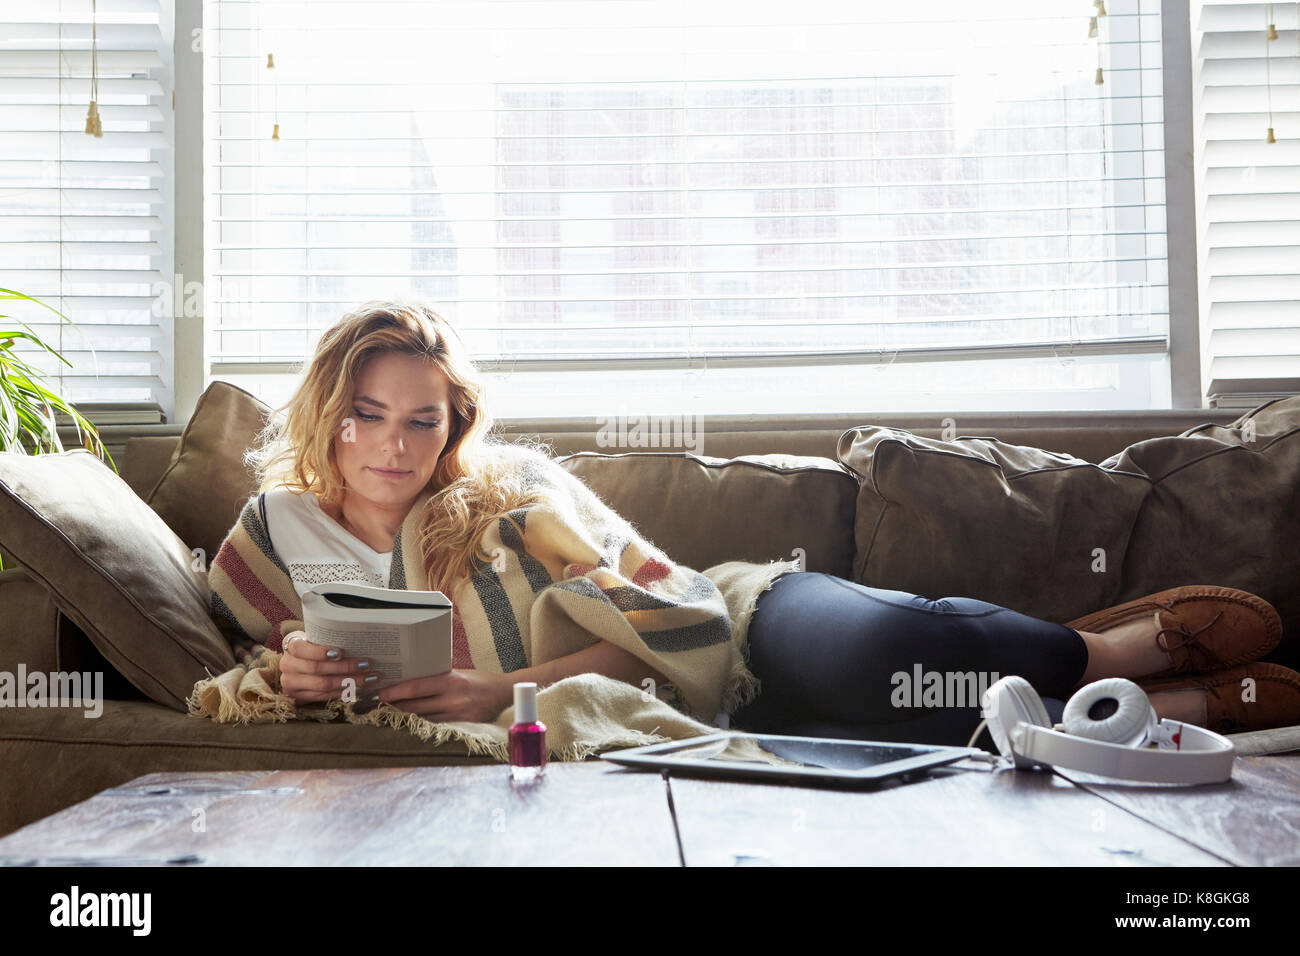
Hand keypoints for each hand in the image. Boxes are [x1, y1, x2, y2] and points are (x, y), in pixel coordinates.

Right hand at [279, 630, 379, 704]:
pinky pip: (323, 696)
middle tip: (366, 665)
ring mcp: (291, 683)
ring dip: (348, 681)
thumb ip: (326, 639)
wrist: (296, 666)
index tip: (341, 653)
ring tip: (368, 678)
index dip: (321, 652)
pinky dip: (342, 691)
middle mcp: (288, 665)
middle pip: (316, 669)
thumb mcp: (313, 639)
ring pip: (322, 684)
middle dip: (344, 667)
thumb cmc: (311, 647)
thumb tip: (357, 641)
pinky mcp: (298, 697)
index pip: (302, 649)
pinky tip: (357, 687)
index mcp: (290, 645)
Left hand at [376, 669, 513, 723]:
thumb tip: (409, 683)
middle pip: (416, 706)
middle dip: (396, 707)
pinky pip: (437, 727)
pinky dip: (423, 726)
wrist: (505, 692)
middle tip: (379, 707)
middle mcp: (454, 699)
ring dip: (406, 719)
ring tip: (390, 717)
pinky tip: (412, 726)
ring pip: (424, 720)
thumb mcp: (459, 673)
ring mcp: (459, 715)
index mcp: (451, 681)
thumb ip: (438, 679)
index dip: (396, 692)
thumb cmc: (479, 680)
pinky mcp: (464, 727)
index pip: (416, 687)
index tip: (380, 694)